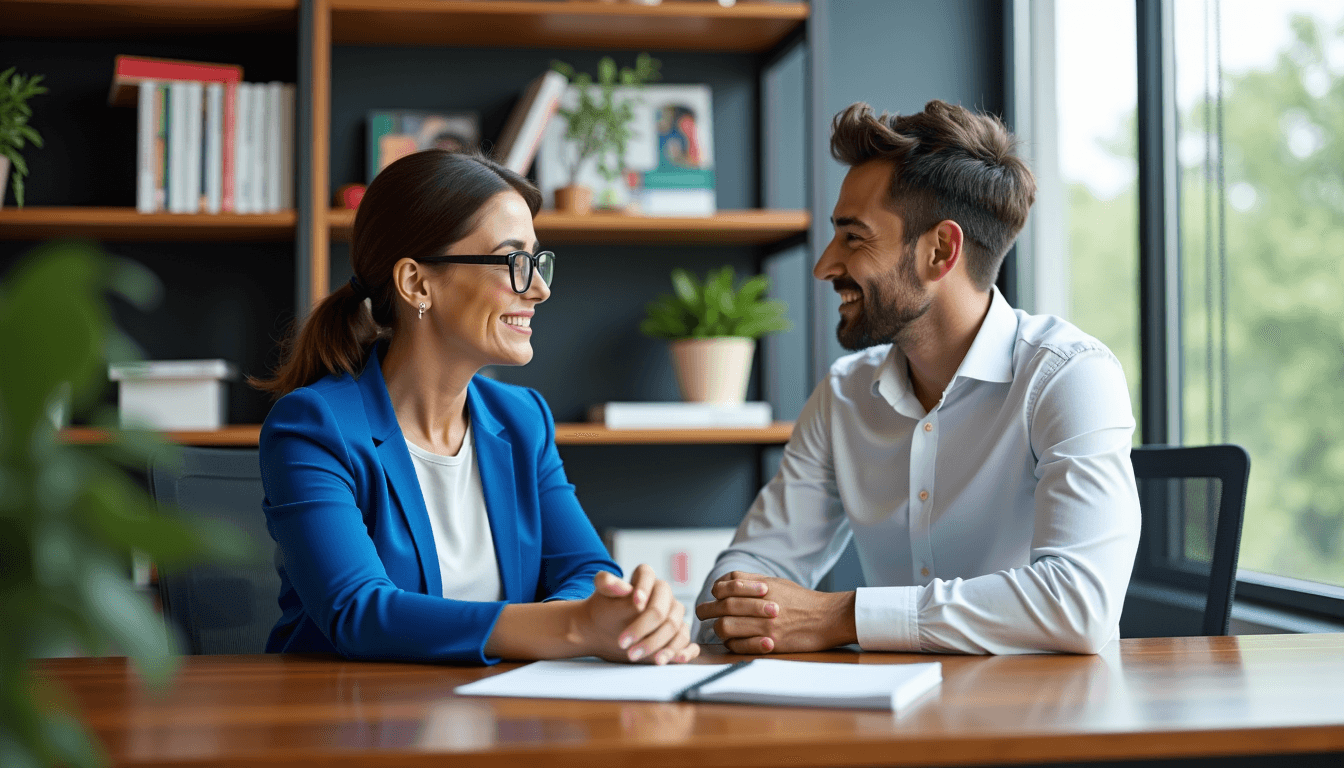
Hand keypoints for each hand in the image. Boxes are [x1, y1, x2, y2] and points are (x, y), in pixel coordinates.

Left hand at [573, 566, 700, 664]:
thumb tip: (621, 586)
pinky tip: (677, 658)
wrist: (604, 631)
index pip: (648, 575)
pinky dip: (685, 651)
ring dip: (658, 645)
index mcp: (645, 578)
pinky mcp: (677, 635)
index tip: (635, 604)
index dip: (644, 588)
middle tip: (622, 643)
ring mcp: (674, 615)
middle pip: (662, 610)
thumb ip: (607, 583)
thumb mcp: (602, 593)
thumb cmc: (605, 609)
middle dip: (643, 628)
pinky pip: (687, 642)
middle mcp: (664, 595)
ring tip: (637, 657)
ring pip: (676, 628)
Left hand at [694, 571, 855, 653]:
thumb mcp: (777, 582)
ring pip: (725, 627)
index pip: (725, 586)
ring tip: (722, 628)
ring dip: (719, 628)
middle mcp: (761, 605)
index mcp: (761, 587)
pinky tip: (736, 641)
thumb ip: (751, 581)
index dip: (715, 592)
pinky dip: (732, 644)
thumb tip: (725, 583)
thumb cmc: (802, 600)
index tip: (714, 597)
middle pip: (721, 607)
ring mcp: (765, 625)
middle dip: (706, 611)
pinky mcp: (770, 643)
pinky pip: (739, 646)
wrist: (828, 617)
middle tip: (703, 614)